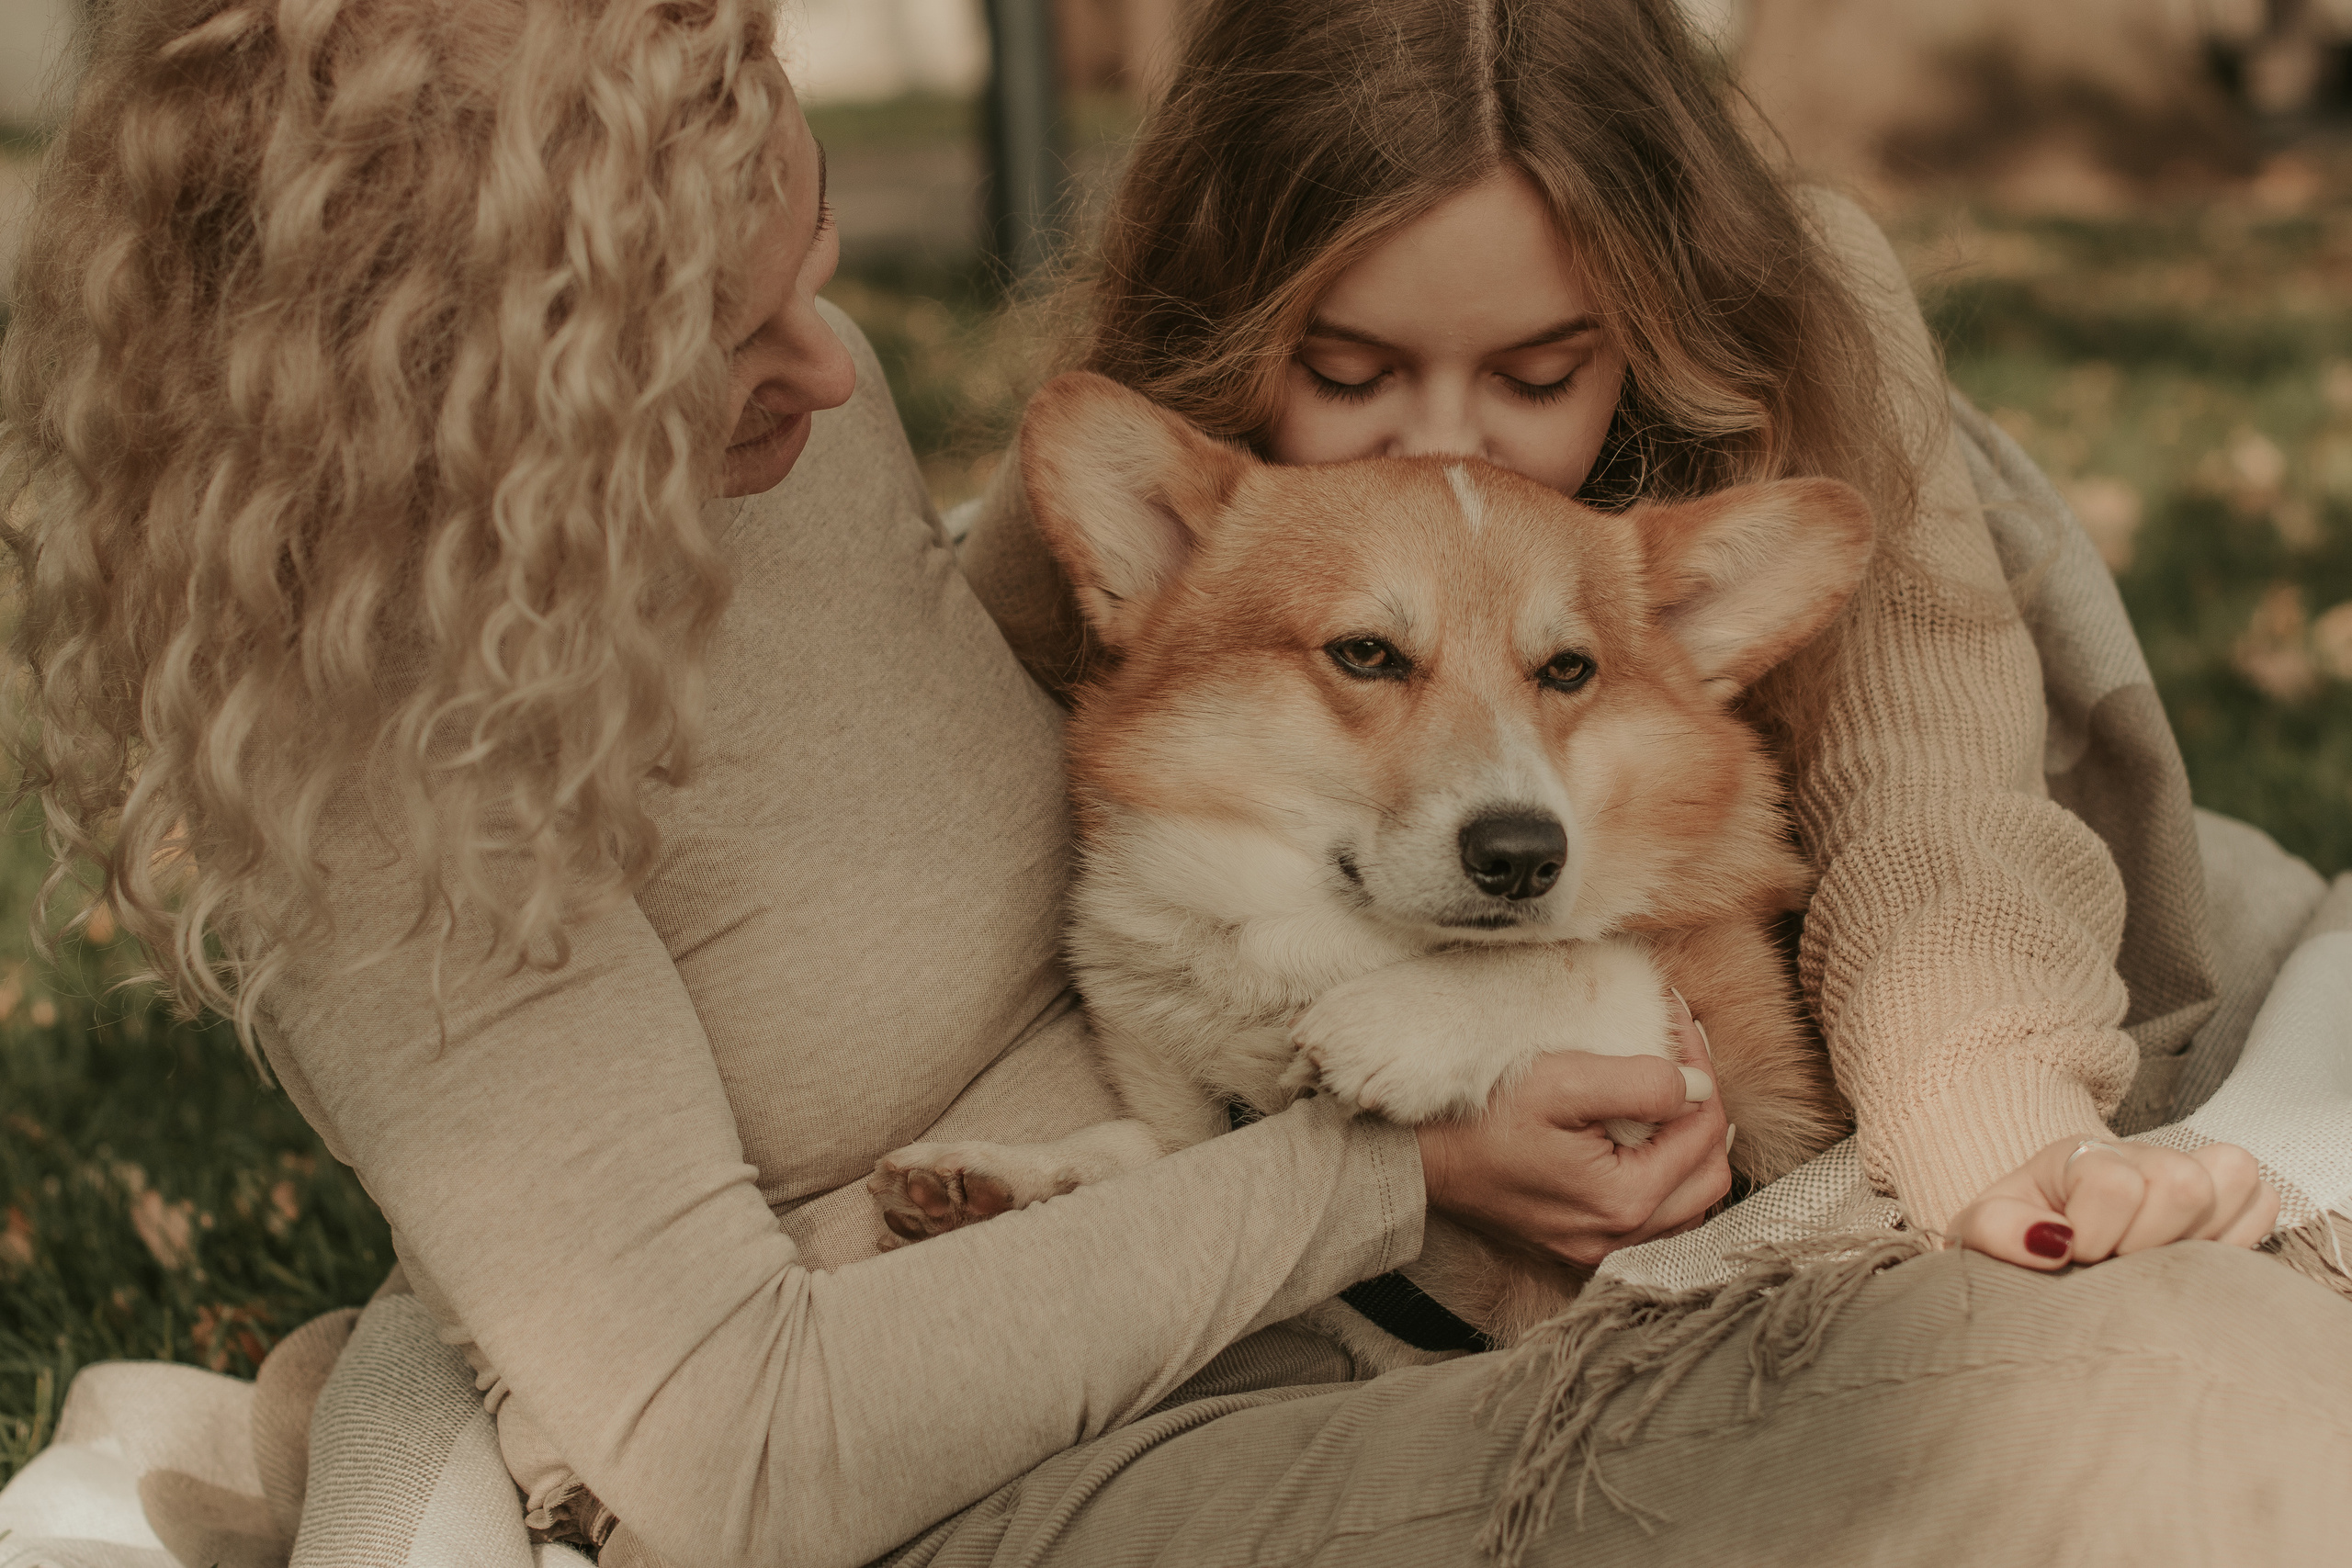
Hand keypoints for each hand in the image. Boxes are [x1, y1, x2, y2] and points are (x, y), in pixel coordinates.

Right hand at [1415, 995, 1732, 1270]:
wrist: (1413, 1159)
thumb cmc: (1477, 1118)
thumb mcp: (1562, 1082)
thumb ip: (1643, 1083)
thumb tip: (1698, 1085)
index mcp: (1624, 1200)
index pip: (1704, 1129)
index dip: (1702, 1070)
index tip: (1681, 1023)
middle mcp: (1620, 1239)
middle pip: (1709, 1175)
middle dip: (1705, 1111)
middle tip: (1682, 1059)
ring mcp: (1598, 1249)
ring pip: (1689, 1204)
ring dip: (1690, 1150)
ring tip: (1668, 1100)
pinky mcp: (1578, 1246)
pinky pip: (1655, 1221)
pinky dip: (1665, 1181)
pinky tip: (1644, 1146)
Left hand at [1950, 1137, 2279, 1269]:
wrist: (2045, 1248)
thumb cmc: (2019, 1240)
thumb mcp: (1982, 1235)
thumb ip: (1995, 1232)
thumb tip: (2050, 1243)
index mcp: (2077, 1154)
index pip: (2113, 1181)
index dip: (2092, 1234)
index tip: (2072, 1255)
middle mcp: (2139, 1153)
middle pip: (2183, 1182)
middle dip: (2146, 1241)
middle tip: (2116, 1261)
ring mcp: (2192, 1169)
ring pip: (2236, 1179)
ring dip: (2195, 1237)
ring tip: (2153, 1259)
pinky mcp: (2233, 1197)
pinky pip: (2265, 1202)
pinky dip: (2235, 1239)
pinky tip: (2187, 1258)